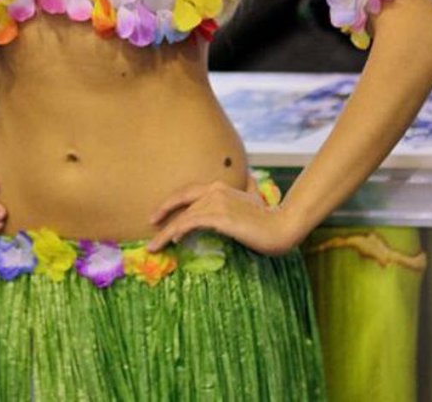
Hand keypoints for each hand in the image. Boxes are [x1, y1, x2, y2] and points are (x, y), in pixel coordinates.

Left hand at [147, 179, 298, 255]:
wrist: (282, 226)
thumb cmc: (267, 218)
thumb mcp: (251, 202)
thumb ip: (241, 195)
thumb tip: (241, 190)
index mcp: (220, 186)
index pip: (188, 192)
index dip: (171, 202)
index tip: (159, 215)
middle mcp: (215, 190)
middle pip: (180, 201)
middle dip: (162, 212)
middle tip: (149, 224)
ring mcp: (216, 202)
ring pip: (183, 216)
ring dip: (165, 231)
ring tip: (154, 245)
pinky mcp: (219, 216)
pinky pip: (191, 222)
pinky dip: (178, 230)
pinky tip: (171, 239)